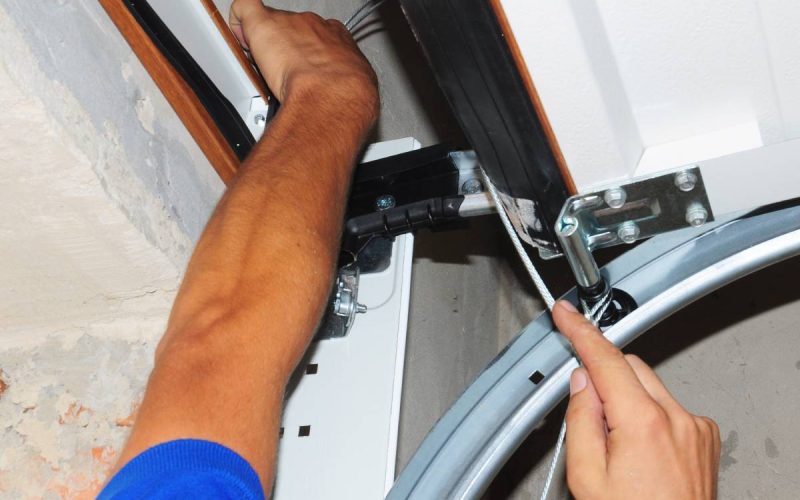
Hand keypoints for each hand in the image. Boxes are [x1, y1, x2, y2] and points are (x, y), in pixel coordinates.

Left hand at [229, 0, 377, 121]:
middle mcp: (315, 26)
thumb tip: (346, 94)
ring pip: (270, 25)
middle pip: (292, 29)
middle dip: (284, 48)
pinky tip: (239, 39)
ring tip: (264, 69)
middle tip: (281, 73)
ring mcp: (290, 24)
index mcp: (337, 38)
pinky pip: (245, 8)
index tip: (301, 67)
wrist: (332, 95)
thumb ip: (348, 83)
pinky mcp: (263, 24)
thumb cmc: (346, 97)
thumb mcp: (358, 88)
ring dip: (264, 45)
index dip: (306, 52)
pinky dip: (238, 22)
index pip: (317, 36)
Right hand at [555, 301, 720, 498]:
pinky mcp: (705, 438)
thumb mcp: (586, 477)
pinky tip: (640, 450)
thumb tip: (581, 383)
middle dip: (603, 375)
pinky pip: (669, 407)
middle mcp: (676, 418)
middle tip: (585, 408)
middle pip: (630, 367)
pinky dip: (650, 413)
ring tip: (615, 444)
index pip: (605, 359)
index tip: (566, 314)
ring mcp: (695, 428)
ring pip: (650, 386)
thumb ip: (580, 421)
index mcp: (642, 423)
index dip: (581, 331)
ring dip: (627, 397)